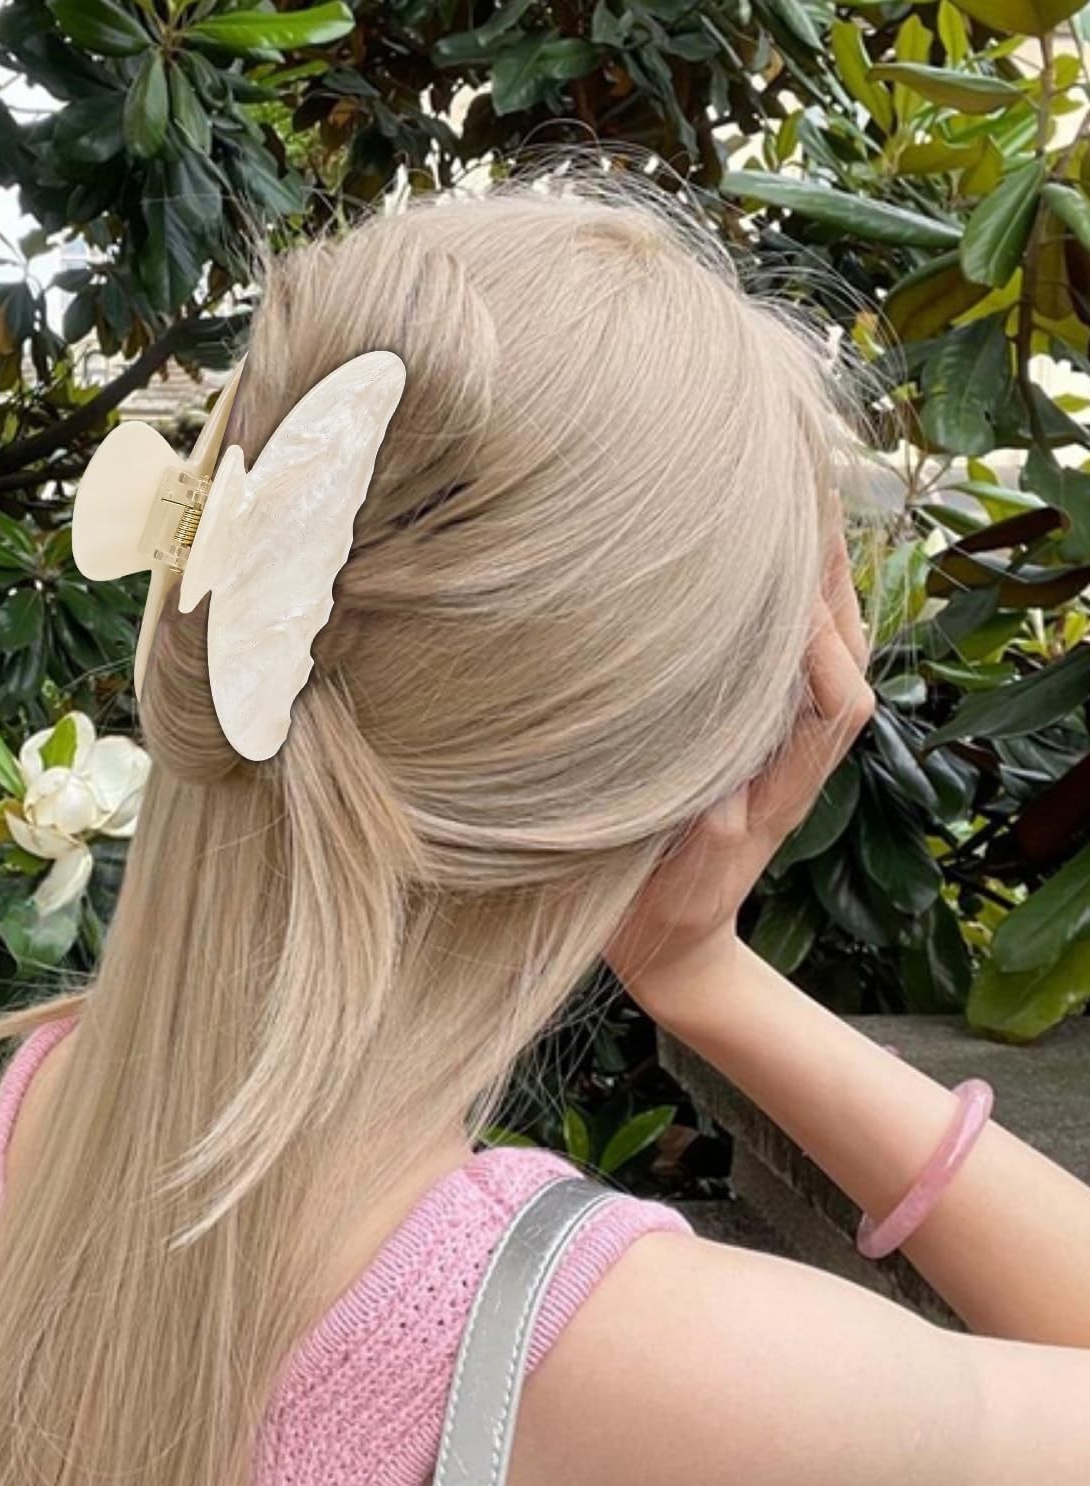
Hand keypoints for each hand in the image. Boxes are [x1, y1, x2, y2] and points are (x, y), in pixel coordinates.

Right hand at [606, 532, 872, 1020]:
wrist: (670, 948)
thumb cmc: (660, 913)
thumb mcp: (679, 876)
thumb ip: (707, 826)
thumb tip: (722, 779)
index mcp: (786, 787)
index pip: (835, 698)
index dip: (819, 644)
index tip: (789, 592)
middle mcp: (797, 760)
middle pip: (845, 660)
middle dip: (833, 590)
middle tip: (806, 515)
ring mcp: (783, 750)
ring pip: (827, 658)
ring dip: (819, 595)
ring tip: (796, 528)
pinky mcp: (759, 744)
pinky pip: (795, 669)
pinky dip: (794, 620)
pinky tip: (767, 584)